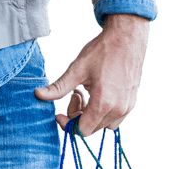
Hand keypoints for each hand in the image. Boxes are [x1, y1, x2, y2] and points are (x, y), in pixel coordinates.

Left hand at [34, 13, 149, 135]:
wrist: (127, 37)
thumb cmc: (103, 51)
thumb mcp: (76, 70)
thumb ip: (58, 88)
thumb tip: (37, 95)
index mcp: (104, 103)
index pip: (83, 131)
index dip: (68, 125)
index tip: (59, 113)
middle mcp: (118, 109)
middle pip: (91, 129)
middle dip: (77, 116)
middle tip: (73, 95)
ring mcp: (127, 107)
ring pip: (102, 124)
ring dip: (89, 114)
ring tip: (85, 94)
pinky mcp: (131, 102)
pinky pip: (114, 118)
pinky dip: (101, 111)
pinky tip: (96, 94)